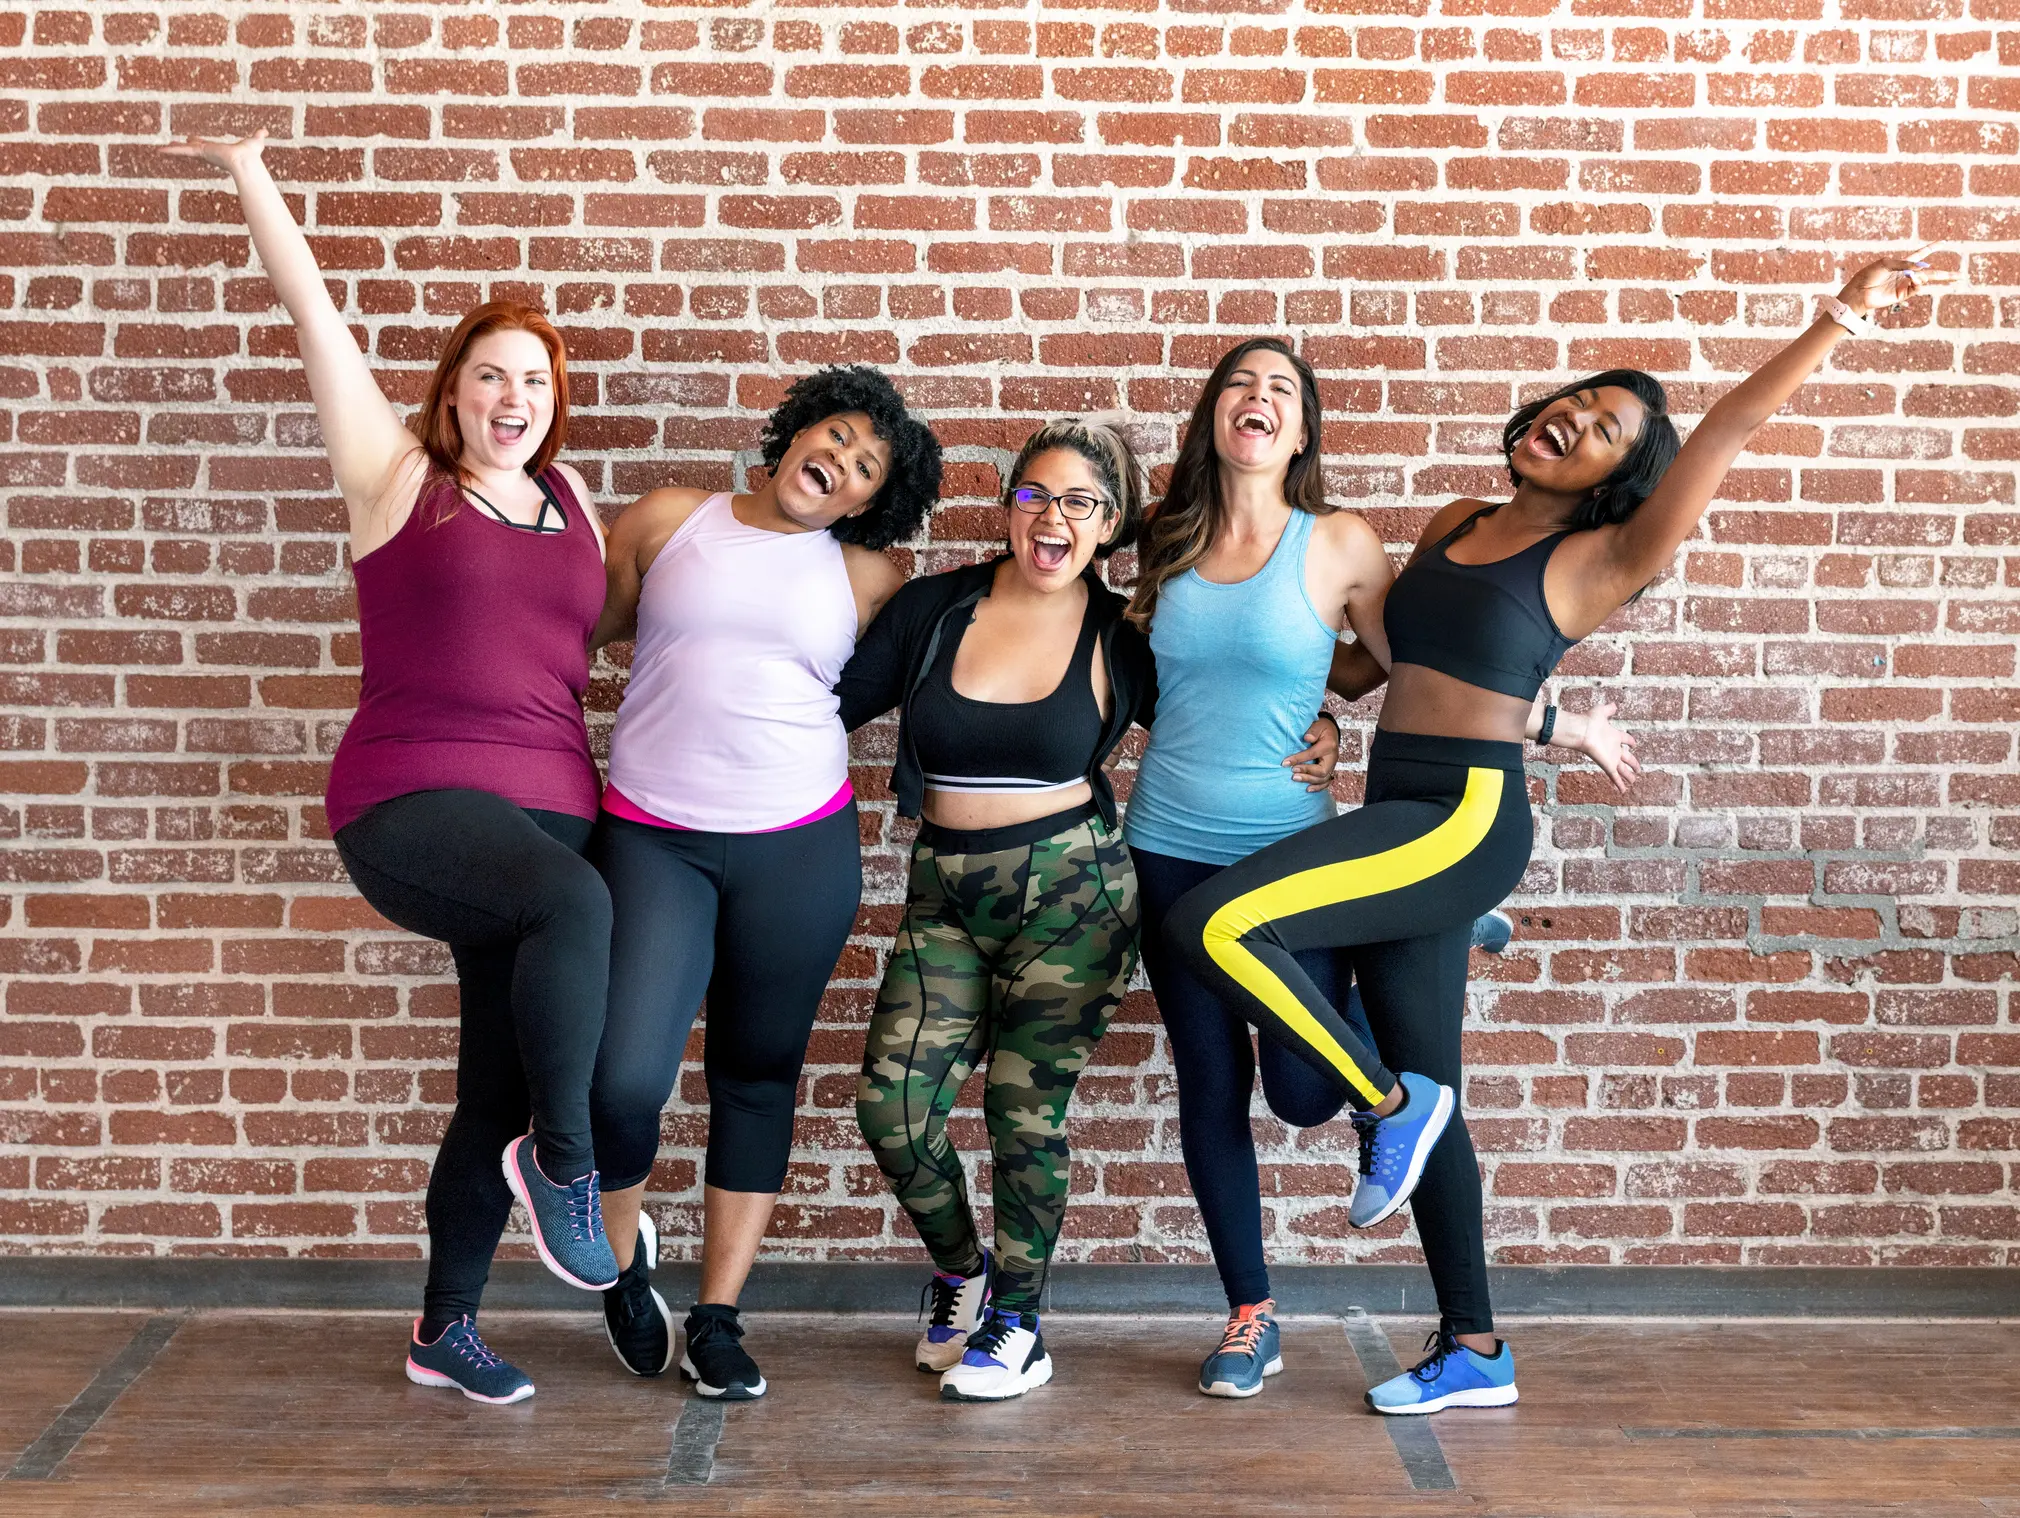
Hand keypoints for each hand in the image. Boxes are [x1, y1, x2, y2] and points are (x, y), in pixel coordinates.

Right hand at [159, 128, 268, 176]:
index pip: (205, 146)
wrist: (246, 161)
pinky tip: (159, 151)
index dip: (198, 143)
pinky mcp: (199, 152)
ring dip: (173, 150)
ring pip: (184, 150)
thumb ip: (258, 136)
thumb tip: (265, 131)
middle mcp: (209, 153)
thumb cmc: (250, 154)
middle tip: (172, 146)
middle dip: (182, 147)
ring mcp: (203, 153)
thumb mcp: (254, 142)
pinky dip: (171, 151)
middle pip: (192, 148)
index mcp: (218, 151)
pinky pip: (182, 150)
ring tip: (160, 150)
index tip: (191, 140)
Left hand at [1284, 715, 1340, 792]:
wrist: (1331, 733)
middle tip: (1292, 773)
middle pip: (1321, 771)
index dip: (1298, 759)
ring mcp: (1332, 765)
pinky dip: (1318, 787)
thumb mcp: (1318, 725)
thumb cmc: (1322, 728)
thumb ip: (1313, 731)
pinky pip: (1326, 782)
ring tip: (1295, 779)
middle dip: (1306, 773)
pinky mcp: (1330, 770)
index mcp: (1329, 745)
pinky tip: (1308, 789)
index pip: (1312, 754)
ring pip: (1323, 778)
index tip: (1285, 763)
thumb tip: (1306, 738)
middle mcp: (1332, 757)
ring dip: (1309, 780)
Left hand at [1573, 700, 1639, 794]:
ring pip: (1622, 769)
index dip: (1630, 740)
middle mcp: (1612, 748)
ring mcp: (1610, 757)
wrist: (1581, 731)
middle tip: (1638, 769)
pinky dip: (1619, 784)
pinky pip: (1615, 776)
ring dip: (1628, 775)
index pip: (1624, 738)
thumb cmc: (1589, 721)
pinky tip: (1623, 791)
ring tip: (1633, 781)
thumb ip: (1608, 709)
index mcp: (1613, 735)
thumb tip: (1614, 705)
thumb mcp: (1601, 712)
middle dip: (1632, 763)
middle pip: (1626, 757)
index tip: (1634, 743)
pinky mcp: (1607, 764)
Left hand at [1837, 245, 1954, 318]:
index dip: (1932, 248)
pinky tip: (1915, 279)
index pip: (1921, 254)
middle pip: (1930, 273)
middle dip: (1944, 275)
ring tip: (1918, 276)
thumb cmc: (1868, 275)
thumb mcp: (1886, 264)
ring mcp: (1905, 285)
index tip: (1943, 242)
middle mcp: (1906, 274)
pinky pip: (1916, 288)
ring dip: (1926, 277)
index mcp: (1902, 263)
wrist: (1859, 292)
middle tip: (1959, 276)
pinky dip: (1919, 283)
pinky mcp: (1902, 295)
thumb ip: (1904, 264)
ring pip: (1925, 281)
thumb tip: (1921, 268)